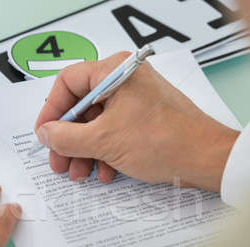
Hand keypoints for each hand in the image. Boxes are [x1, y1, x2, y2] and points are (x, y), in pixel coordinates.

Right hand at [34, 52, 238, 191]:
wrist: (206, 159)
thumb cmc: (164, 141)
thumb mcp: (103, 141)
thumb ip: (66, 137)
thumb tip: (46, 134)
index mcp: (115, 70)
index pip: (68, 82)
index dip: (51, 110)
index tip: (44, 134)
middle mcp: (125, 80)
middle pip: (82, 106)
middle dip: (68, 139)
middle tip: (59, 162)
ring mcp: (137, 99)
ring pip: (97, 123)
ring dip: (85, 151)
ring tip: (80, 173)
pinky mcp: (145, 118)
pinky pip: (115, 131)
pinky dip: (105, 152)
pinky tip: (104, 172)